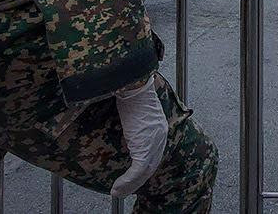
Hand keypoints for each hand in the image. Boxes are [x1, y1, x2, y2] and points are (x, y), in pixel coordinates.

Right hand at [111, 77, 168, 196]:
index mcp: (159, 127)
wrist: (131, 84)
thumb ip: (133, 123)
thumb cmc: (129, 91)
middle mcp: (160, 136)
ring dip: (129, 186)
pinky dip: (126, 182)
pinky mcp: (144, 145)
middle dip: (136, 181)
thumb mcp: (133, 110)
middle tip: (123, 190)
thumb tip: (124, 129)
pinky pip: (137, 171)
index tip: (132, 176)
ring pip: (143, 172)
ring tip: (116, 193)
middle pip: (151, 166)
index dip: (143, 167)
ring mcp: (153, 142)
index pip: (154, 153)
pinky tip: (116, 188)